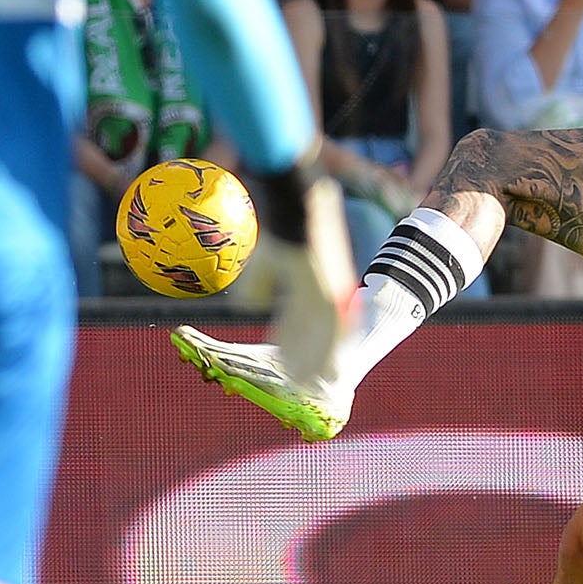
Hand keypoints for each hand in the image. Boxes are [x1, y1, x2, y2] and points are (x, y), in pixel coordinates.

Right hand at [247, 171, 360, 394]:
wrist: (296, 201)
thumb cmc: (279, 227)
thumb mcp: (265, 262)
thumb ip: (259, 285)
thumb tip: (251, 308)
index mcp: (317, 284)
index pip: (308, 321)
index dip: (296, 343)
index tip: (284, 363)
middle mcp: (330, 290)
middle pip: (321, 333)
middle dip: (309, 359)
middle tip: (297, 382)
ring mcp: (331, 289)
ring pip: (326, 335)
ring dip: (314, 359)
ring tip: (302, 381)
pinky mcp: (329, 287)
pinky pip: (327, 326)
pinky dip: (319, 346)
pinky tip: (314, 361)